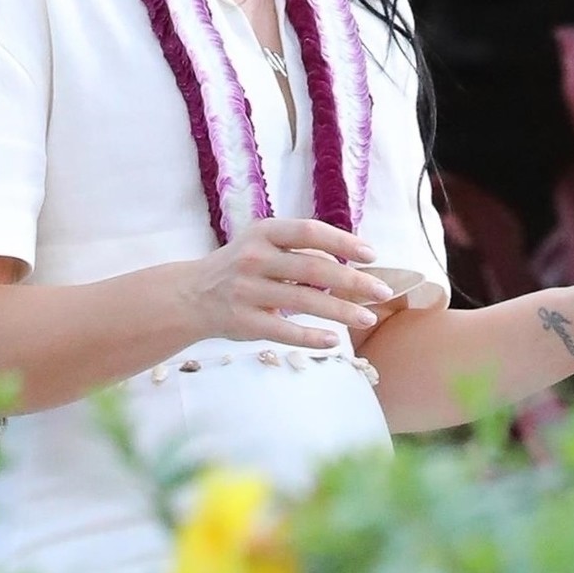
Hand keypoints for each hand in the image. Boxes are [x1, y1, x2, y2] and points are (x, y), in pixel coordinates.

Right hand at [180, 217, 393, 349]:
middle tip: (383, 291)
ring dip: (342, 311)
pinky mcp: (243, 322)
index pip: (309, 232)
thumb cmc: (240, 266)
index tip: (371, 254)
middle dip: (353, 281)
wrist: (191, 295)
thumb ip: (299, 249)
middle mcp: (255, 258)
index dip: (343, 241)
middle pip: (313, 269)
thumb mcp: (262, 244)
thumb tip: (348, 263)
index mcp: (264, 233)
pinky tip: (333, 340)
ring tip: (368, 318)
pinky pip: (284, 330)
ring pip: (304, 301)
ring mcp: (247, 291)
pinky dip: (311, 336)